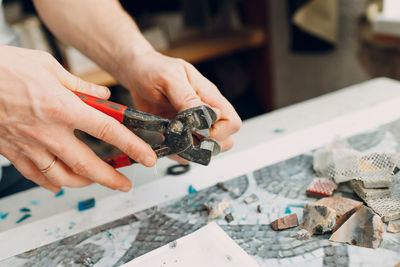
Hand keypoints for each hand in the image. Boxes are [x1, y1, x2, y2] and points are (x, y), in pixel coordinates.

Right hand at [0, 46, 155, 192]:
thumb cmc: (5, 67)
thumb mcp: (49, 66)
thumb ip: (80, 85)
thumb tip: (102, 94)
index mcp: (63, 108)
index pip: (108, 131)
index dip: (132, 146)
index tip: (146, 156)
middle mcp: (49, 131)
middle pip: (88, 164)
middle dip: (111, 178)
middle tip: (124, 183)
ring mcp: (30, 145)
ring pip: (63, 176)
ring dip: (85, 182)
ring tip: (97, 181)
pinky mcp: (13, 151)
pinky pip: (36, 175)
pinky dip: (51, 182)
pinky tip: (59, 183)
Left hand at [119, 50, 241, 161]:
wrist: (136, 72)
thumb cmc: (153, 68)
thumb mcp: (170, 78)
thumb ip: (188, 97)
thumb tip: (205, 116)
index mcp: (208, 96)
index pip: (231, 122)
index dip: (218, 132)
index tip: (197, 130)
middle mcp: (204, 112)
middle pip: (225, 139)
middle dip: (207, 145)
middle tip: (185, 137)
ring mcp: (192, 124)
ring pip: (207, 148)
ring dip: (191, 151)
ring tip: (173, 139)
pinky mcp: (179, 132)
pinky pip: (186, 151)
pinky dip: (177, 152)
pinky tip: (166, 142)